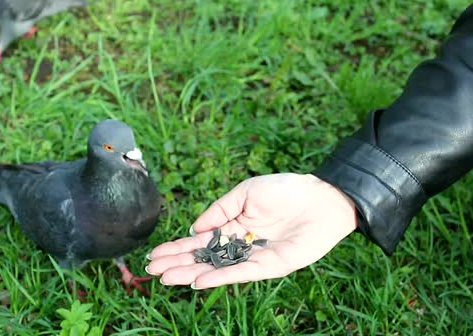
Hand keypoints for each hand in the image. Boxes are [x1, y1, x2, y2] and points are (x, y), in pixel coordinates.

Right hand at [146, 173, 357, 288]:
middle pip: (203, 258)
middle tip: (151, 271)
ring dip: (191, 274)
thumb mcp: (245, 192)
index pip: (199, 241)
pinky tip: (199, 281)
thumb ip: (219, 210)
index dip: (176, 247)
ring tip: (166, 278)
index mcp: (232, 226)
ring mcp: (254, 257)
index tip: (154, 255)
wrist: (321, 197)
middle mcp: (240, 244)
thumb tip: (194, 229)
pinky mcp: (271, 266)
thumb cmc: (285, 189)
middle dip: (177, 263)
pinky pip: (241, 273)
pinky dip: (220, 277)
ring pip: (217, 268)